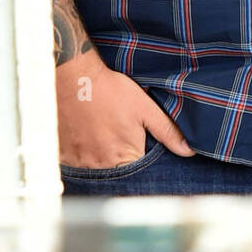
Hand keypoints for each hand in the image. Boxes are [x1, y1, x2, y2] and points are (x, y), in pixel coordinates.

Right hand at [56, 50, 193, 167]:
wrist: (75, 80)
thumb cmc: (112, 92)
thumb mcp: (146, 109)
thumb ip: (167, 132)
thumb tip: (188, 151)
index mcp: (124, 157)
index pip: (138, 171)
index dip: (141, 155)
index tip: (138, 141)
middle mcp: (99, 166)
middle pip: (116, 170)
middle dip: (121, 156)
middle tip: (118, 132)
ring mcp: (79, 163)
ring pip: (96, 168)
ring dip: (101, 155)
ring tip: (103, 131)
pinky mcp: (63, 156)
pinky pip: (77, 163)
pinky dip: (84, 153)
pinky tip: (87, 134)